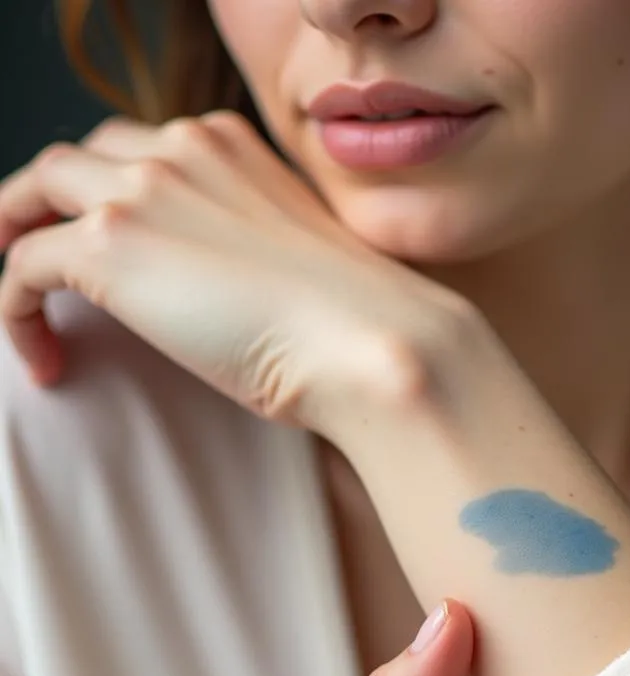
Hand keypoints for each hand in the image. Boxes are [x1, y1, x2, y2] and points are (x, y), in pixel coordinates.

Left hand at [0, 112, 478, 430]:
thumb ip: (249, 241)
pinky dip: (16, 311)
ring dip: (17, 239)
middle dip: (49, 203)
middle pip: (77, 158)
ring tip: (23, 300)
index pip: (142, 146)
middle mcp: (182, 147)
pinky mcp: (108, 245)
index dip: (112, 191)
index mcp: (233, 145)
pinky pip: (20, 268)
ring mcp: (142, 189)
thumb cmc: (358, 324)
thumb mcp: (299, 258)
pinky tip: (44, 358)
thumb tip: (220, 285)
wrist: (375, 343)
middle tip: (43, 255)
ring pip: (35, 191)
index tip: (108, 236)